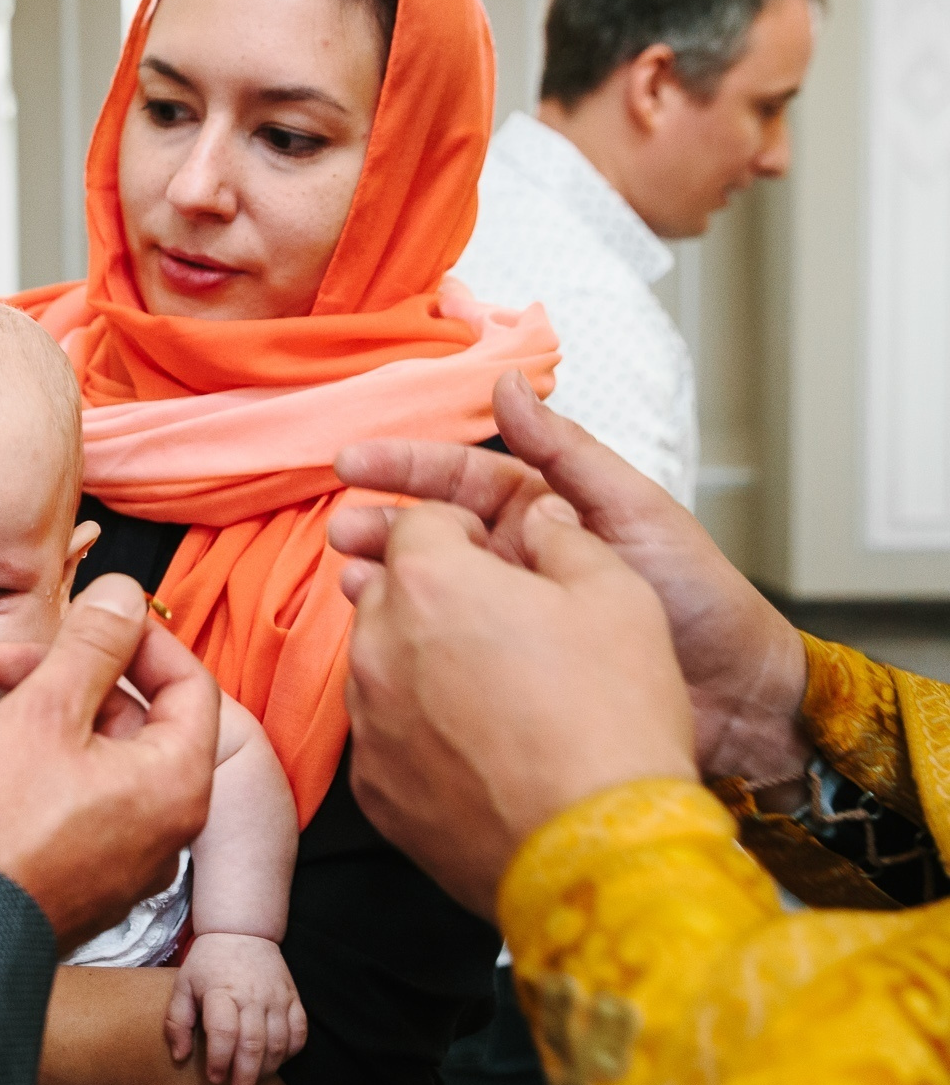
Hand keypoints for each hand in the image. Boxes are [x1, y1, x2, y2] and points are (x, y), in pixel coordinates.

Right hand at [0, 574, 220, 953]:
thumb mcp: (44, 711)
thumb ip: (91, 646)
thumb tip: (125, 593)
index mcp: (176, 784)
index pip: (190, 686)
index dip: (140, 639)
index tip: (88, 616)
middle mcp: (164, 831)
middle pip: (140, 725)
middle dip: (76, 676)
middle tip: (6, 661)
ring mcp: (122, 865)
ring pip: (103, 764)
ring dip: (54, 718)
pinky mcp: (79, 886)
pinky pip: (80, 807)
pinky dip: (46, 768)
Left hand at [163, 932, 305, 1084]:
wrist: (242, 931)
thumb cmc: (208, 963)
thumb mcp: (183, 984)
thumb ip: (176, 1020)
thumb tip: (180, 1057)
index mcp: (221, 990)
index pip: (223, 1031)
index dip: (219, 1059)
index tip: (213, 1078)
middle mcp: (252, 995)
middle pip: (253, 1044)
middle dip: (246, 1078)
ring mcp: (276, 997)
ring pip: (278, 1043)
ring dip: (267, 1070)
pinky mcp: (293, 998)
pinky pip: (299, 1033)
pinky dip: (290, 1052)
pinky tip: (276, 1062)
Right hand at [329, 371, 809, 782]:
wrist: (740, 701)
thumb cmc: (702, 600)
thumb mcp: (635, 510)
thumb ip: (567, 452)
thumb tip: (508, 384)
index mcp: (546, 511)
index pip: (459, 478)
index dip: (404, 467)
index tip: (352, 464)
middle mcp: (521, 559)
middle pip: (433, 532)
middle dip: (383, 526)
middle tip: (343, 533)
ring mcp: (514, 615)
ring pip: (435, 587)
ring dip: (389, 578)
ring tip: (354, 580)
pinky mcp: (512, 669)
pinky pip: (453, 642)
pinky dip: (416, 633)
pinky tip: (387, 633)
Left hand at [343, 496, 697, 915]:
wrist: (596, 849)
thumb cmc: (612, 719)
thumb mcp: (619, 596)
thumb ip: (566, 538)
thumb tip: (542, 516)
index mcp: (430, 582)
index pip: (420, 522)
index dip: (462, 530)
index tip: (494, 554)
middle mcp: (378, 645)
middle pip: (388, 590)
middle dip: (434, 593)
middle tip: (496, 622)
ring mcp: (368, 721)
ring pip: (380, 662)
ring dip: (420, 659)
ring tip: (492, 688)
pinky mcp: (373, 786)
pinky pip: (385, 734)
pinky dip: (420, 729)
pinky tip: (478, 746)